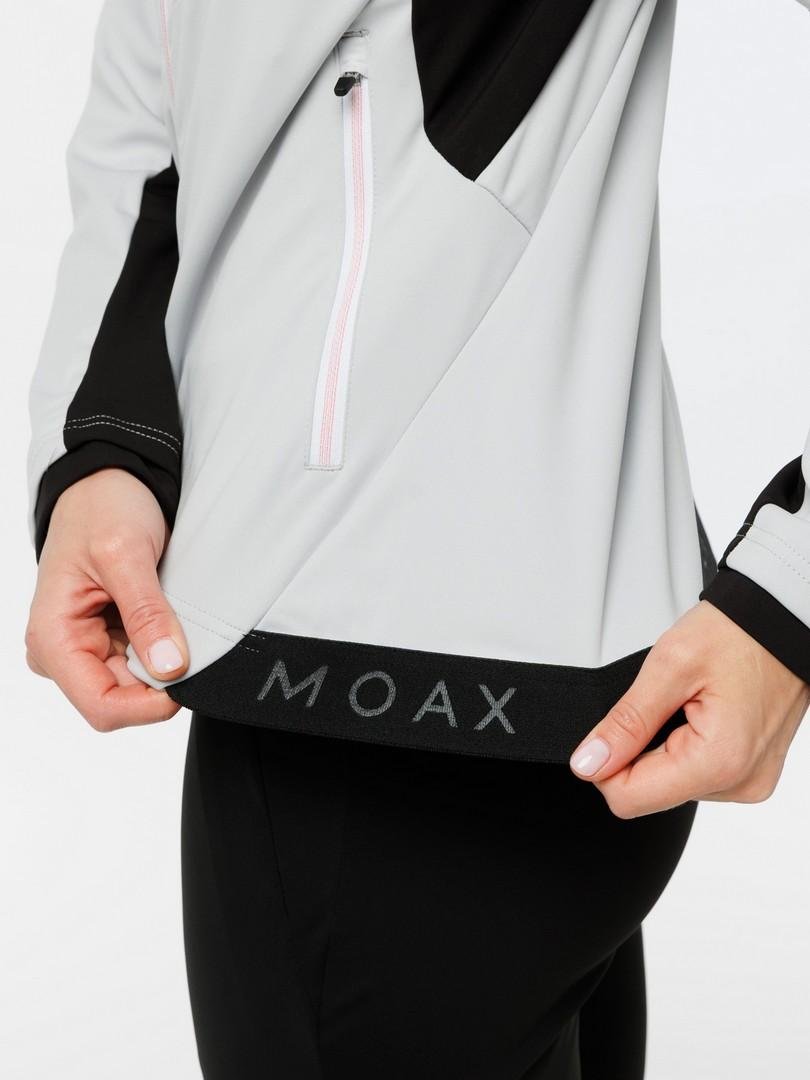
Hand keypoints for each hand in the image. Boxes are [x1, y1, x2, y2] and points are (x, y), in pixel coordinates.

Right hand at [25, 468, 188, 731]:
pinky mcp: (108, 639)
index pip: (102, 707)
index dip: (149, 704)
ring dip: (164, 660)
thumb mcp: (125, 554)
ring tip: (172, 615)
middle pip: (123, 700)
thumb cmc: (101, 508)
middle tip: (185, 633)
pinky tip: (168, 618)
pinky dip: (165, 647)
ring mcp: (86, 647)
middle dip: (160, 678)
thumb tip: (168, 667)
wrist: (104, 481)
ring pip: (138, 685)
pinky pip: (145, 662)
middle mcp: (64, 652)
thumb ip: (146, 614)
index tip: (186, 673)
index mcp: (54, 638)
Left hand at [568, 599, 809, 817]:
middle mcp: (740, 782)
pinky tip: (702, 712)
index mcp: (719, 762)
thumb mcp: (669, 666)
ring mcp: (749, 780)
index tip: (616, 726)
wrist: (782, 619)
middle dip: (639, 748)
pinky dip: (686, 744)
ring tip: (689, 702)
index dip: (606, 763)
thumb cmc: (739, 633)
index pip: (628, 799)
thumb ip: (626, 722)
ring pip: (669, 783)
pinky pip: (696, 772)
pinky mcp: (750, 772)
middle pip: (648, 792)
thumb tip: (589, 763)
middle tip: (664, 702)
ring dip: (663, 744)